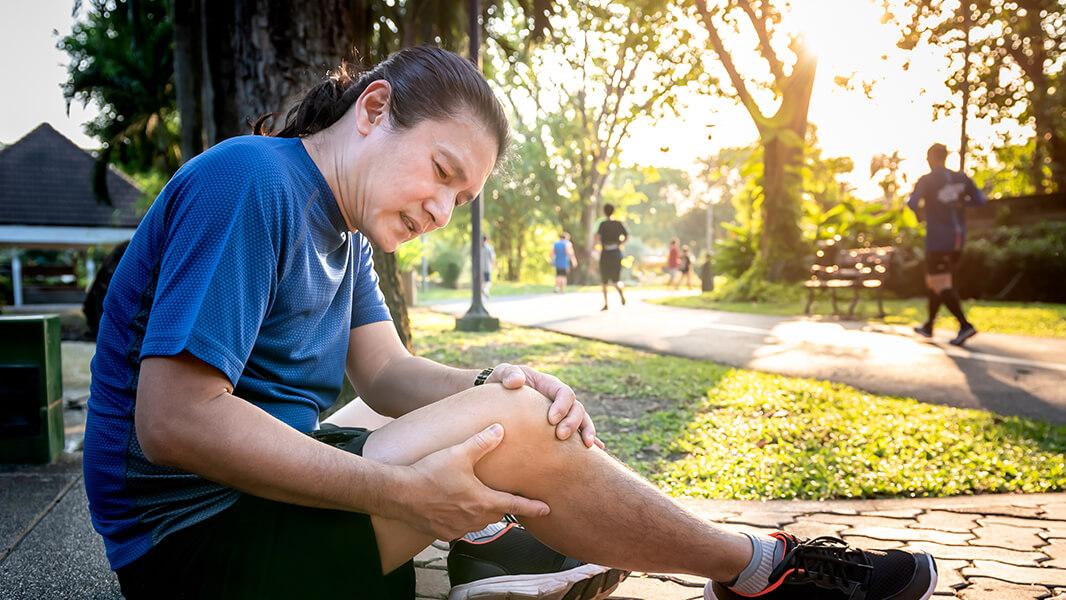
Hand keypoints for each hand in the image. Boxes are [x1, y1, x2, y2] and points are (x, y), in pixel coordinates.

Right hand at [400, 424, 549, 539]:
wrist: (399, 494)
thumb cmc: (429, 473)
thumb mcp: (458, 453)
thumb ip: (482, 442)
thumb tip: (500, 429)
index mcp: (482, 500)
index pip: (515, 506)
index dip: (532, 507)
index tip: (546, 510)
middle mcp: (473, 519)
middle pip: (497, 514)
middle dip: (503, 505)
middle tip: (507, 497)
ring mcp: (458, 529)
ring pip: (479, 522)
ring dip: (482, 512)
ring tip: (479, 499)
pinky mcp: (443, 533)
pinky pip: (461, 528)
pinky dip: (463, 519)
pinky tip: (455, 508)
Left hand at [487, 363, 603, 448]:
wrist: (498, 398)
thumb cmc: (502, 384)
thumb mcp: (502, 374)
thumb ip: (508, 373)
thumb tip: (516, 381)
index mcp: (549, 385)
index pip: (564, 393)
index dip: (562, 406)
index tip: (551, 420)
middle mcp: (560, 400)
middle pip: (577, 408)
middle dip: (573, 423)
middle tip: (561, 436)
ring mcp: (563, 413)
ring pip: (582, 421)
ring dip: (586, 432)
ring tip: (586, 446)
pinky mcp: (559, 426)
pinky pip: (578, 433)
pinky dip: (588, 440)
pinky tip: (597, 451)